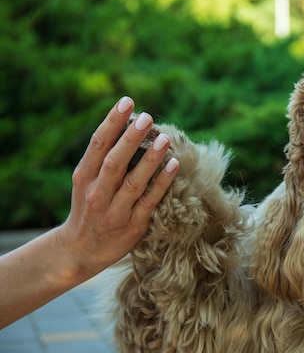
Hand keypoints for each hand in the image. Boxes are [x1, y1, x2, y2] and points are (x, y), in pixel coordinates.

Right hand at [57, 96, 178, 278]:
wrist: (80, 250)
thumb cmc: (89, 206)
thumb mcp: (88, 181)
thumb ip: (104, 157)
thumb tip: (129, 123)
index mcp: (85, 176)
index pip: (98, 144)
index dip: (112, 122)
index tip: (127, 101)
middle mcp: (97, 192)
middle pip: (115, 161)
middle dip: (131, 138)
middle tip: (147, 117)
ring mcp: (115, 210)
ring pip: (134, 182)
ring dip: (150, 160)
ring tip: (165, 139)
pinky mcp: (133, 225)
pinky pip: (150, 201)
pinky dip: (162, 183)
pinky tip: (174, 166)